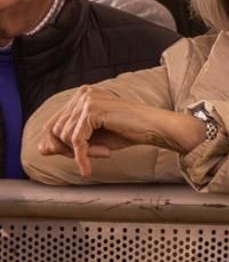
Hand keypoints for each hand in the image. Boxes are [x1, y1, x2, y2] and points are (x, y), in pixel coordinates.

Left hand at [37, 87, 195, 177]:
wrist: (155, 128)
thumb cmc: (128, 131)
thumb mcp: (93, 138)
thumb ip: (67, 142)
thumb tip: (41, 149)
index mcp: (83, 95)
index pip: (54, 123)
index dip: (61, 144)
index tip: (79, 156)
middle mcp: (83, 93)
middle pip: (55, 129)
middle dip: (69, 149)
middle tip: (91, 157)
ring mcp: (87, 99)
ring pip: (64, 136)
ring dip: (80, 152)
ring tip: (102, 153)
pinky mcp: (93, 110)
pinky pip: (76, 141)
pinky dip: (82, 157)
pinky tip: (88, 168)